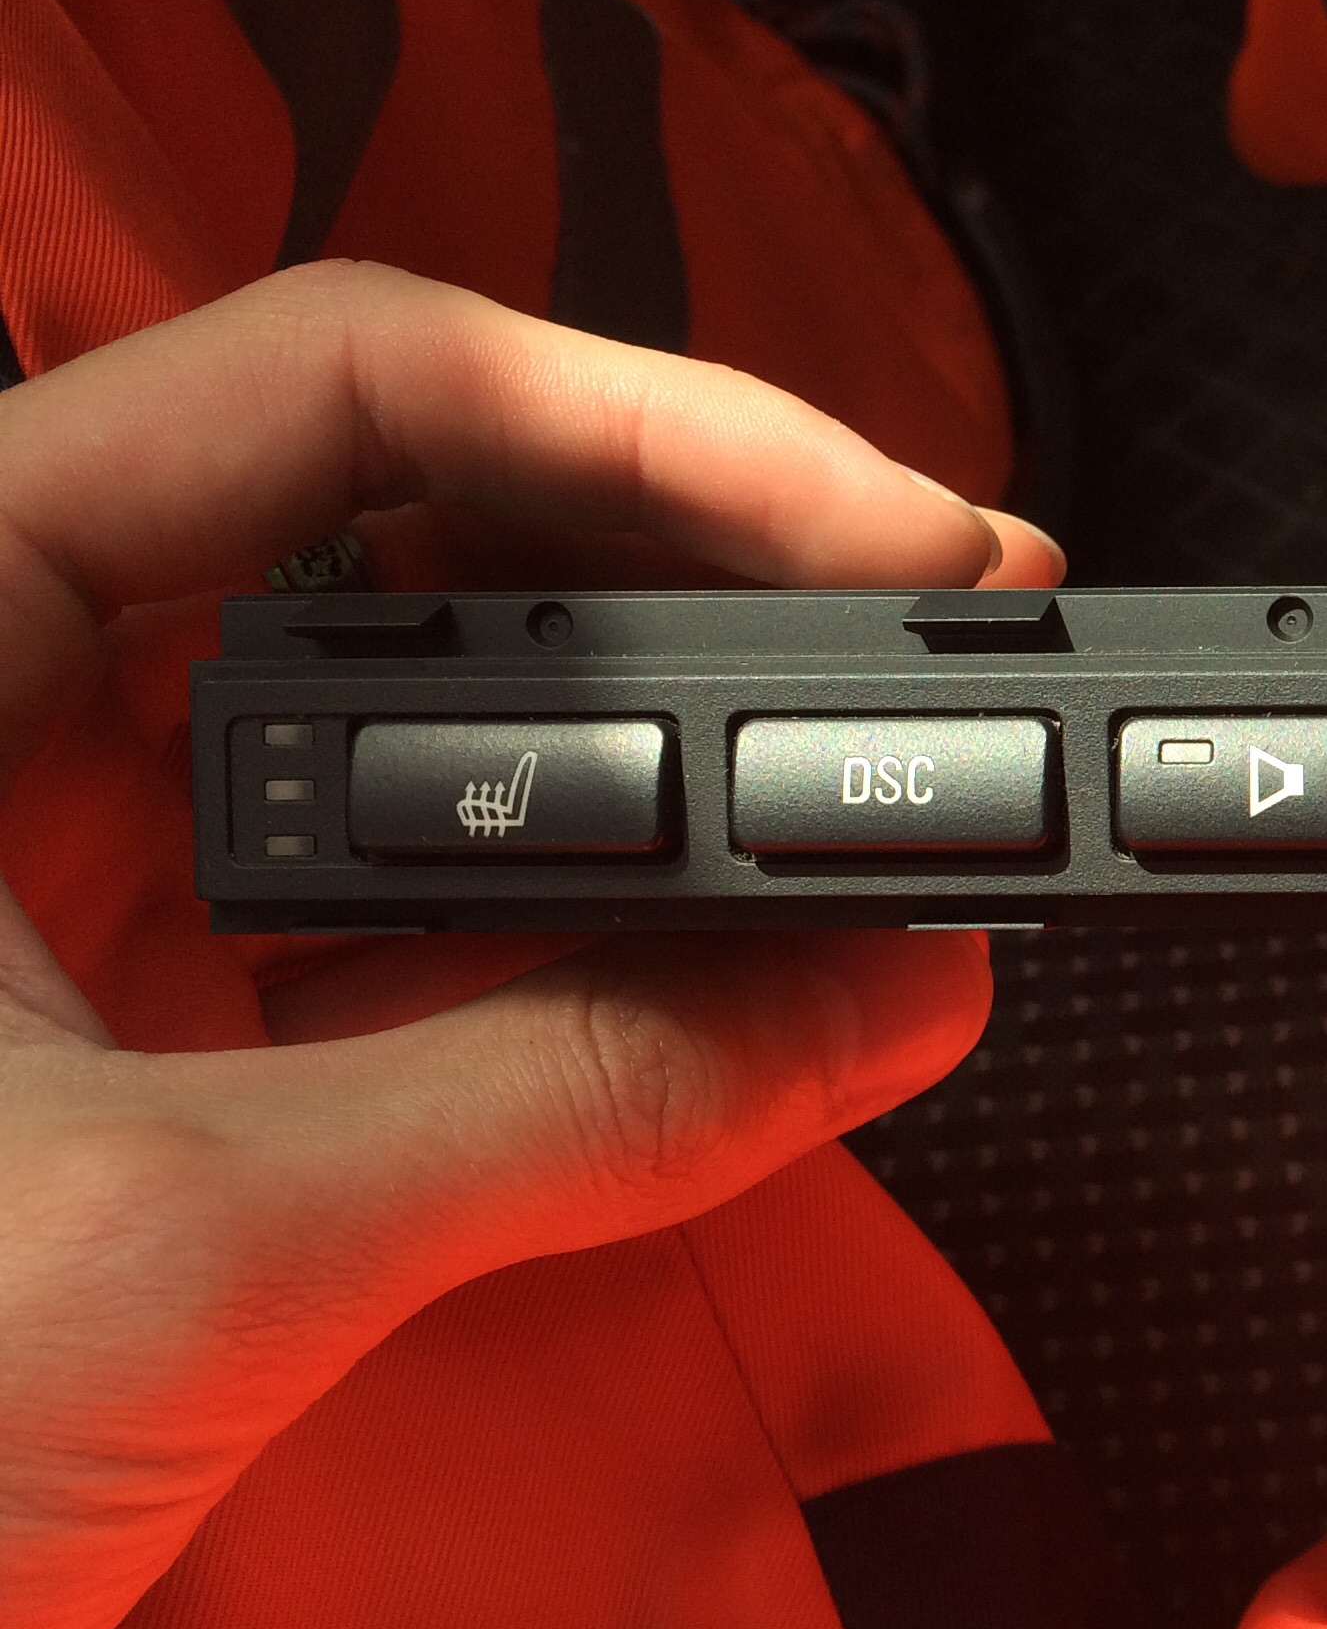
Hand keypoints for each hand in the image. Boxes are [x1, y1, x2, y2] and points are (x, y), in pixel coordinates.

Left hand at [0, 261, 1054, 1628]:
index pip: (340, 377)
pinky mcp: (90, 1003)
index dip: (661, 430)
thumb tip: (893, 987)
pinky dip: (551, 910)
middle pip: (394, 504)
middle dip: (686, 566)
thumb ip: (577, 1096)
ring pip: (394, 698)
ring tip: (848, 785)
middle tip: (934, 629)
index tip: (897, 546)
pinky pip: (371, 889)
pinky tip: (688, 959)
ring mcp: (27, 854)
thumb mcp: (188, 1251)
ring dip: (636, 748)